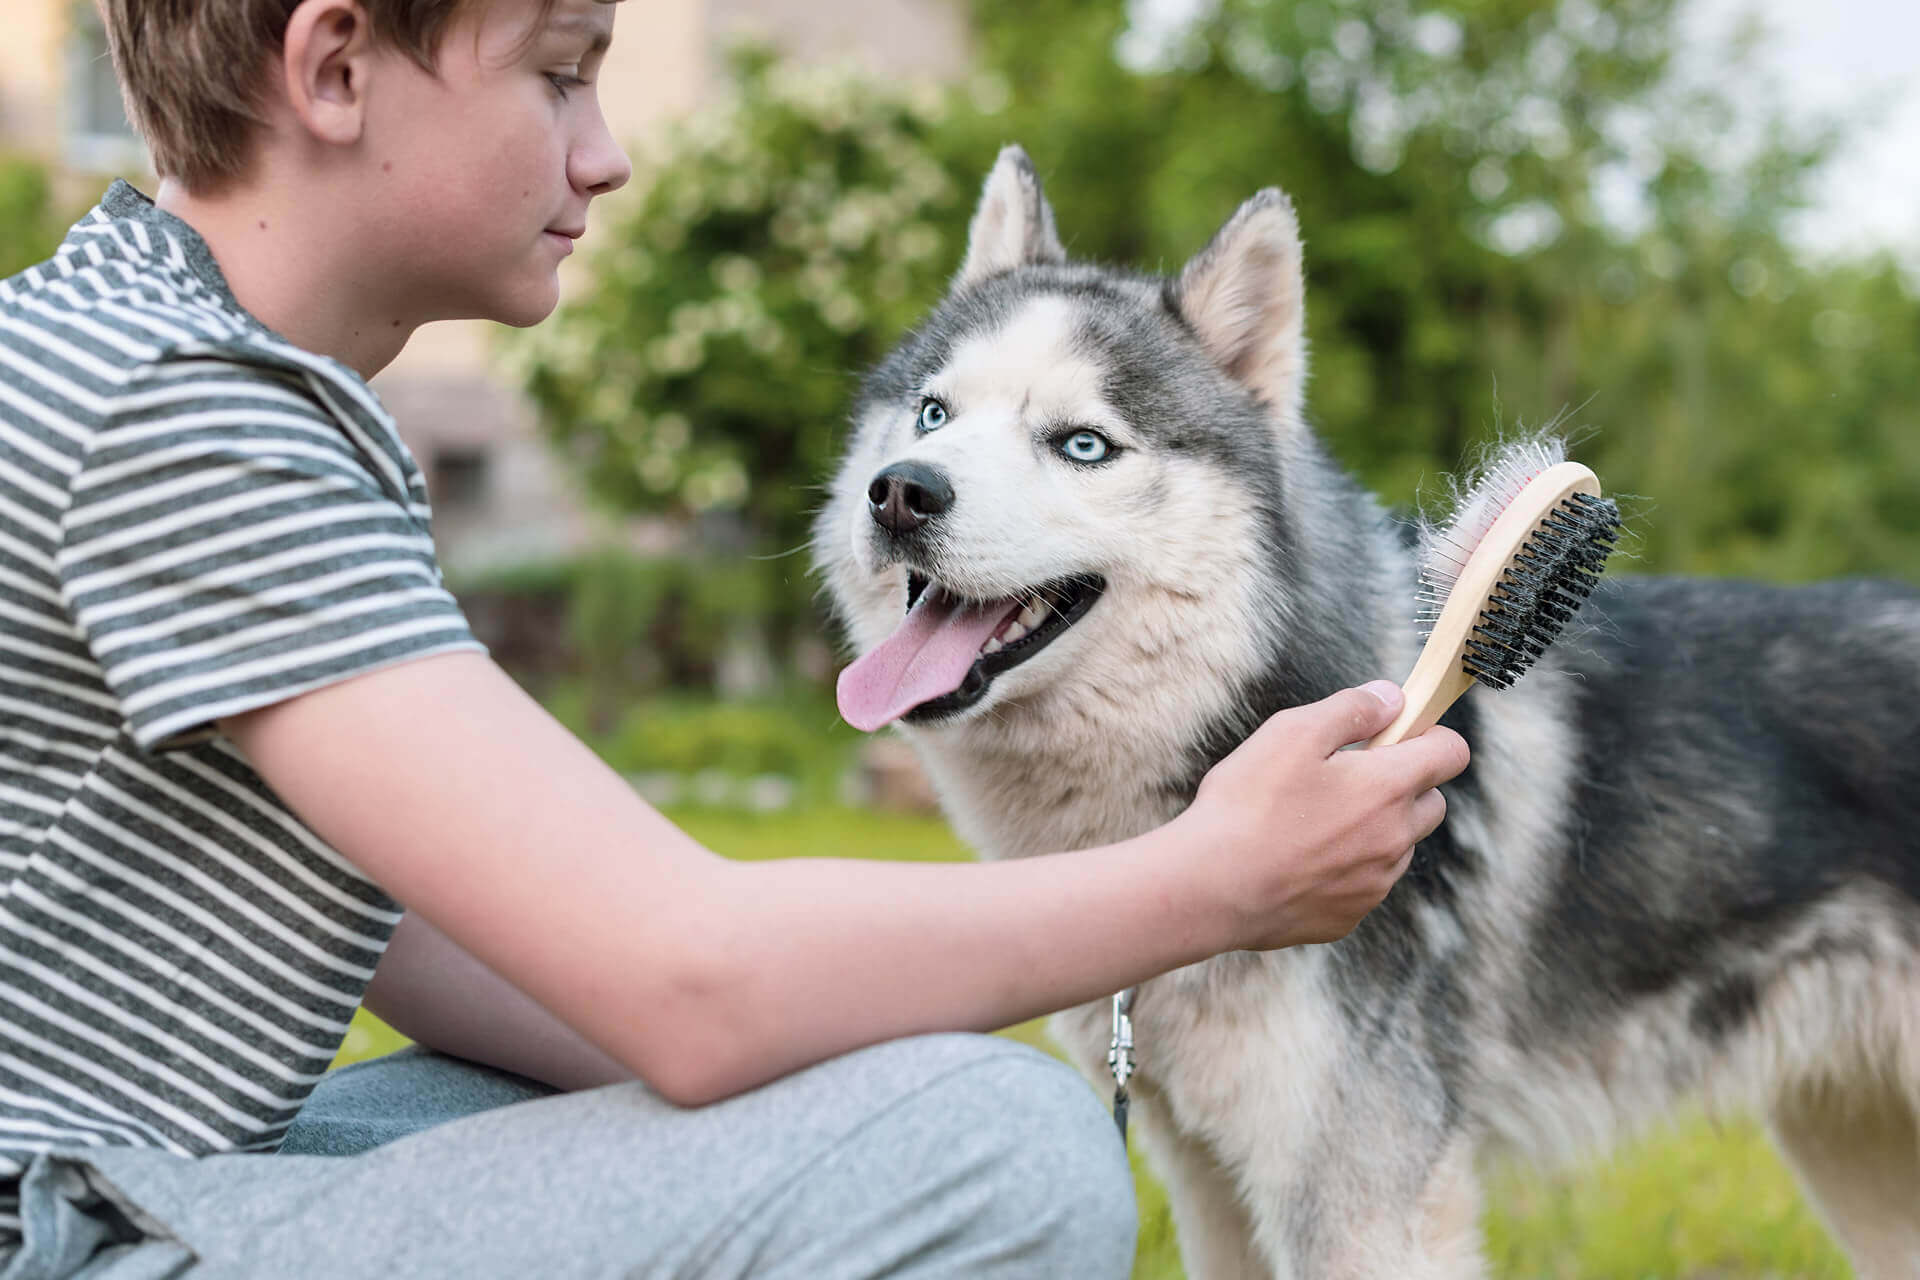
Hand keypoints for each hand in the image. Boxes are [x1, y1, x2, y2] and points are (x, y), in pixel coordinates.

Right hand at [1175, 681, 1469, 950]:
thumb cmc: (1247, 805)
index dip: (1430, 736)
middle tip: (1346, 779)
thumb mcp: (1292, 732)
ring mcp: (1374, 884)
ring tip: (1312, 823)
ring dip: (1375, 830)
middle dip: (1404, 785)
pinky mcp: (1348, 917)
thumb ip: (1352, 708)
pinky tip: (1297, 861)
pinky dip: (1345, 870)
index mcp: (1388, 787)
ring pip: (1398, 847)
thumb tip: (1392, 698)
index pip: (1452, 752)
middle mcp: (1395, 838)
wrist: (1211, 888)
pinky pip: (1364, 886)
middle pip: (1432, 803)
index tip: (1394, 735)